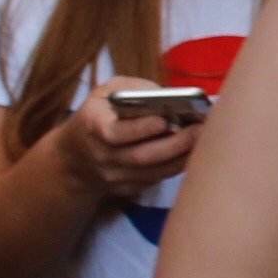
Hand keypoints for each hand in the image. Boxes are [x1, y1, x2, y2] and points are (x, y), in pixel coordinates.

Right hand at [54, 89, 197, 203]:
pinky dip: (177, 167)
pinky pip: (156, 180)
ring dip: (182, 157)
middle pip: (141, 156)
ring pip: (153, 173)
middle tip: (201, 129)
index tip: (165, 120)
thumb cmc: (98, 115)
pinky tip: (194, 153)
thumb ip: (133, 88)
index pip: (115, 134)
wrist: (74, 158)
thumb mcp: (105, 92)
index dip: (141, 129)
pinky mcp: (128, 189)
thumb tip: (164, 95)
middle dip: (175, 144)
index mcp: (93, 127)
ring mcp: (114, 176)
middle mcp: (102, 156)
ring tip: (204, 140)